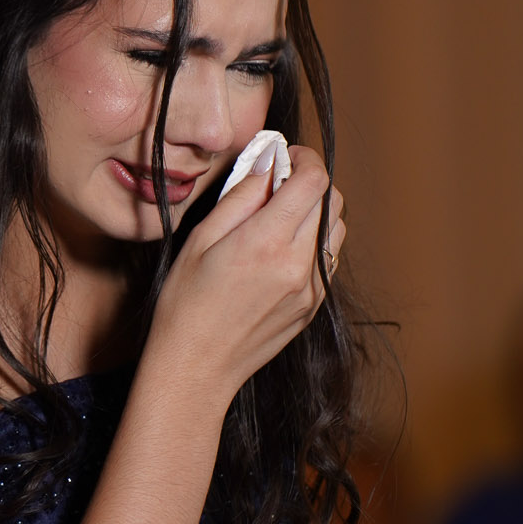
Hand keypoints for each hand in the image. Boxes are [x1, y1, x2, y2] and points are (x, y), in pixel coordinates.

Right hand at [148, 145, 344, 402]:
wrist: (196, 368)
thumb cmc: (186, 305)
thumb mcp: (200, 239)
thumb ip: (240, 196)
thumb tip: (266, 163)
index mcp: (267, 242)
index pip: (313, 181)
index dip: (304, 158)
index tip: (285, 156)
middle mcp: (298, 265)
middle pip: (331, 200)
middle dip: (309, 182)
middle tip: (278, 184)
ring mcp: (311, 289)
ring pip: (336, 229)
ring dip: (315, 212)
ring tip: (278, 218)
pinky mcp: (314, 307)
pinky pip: (328, 259)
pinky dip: (313, 242)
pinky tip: (280, 249)